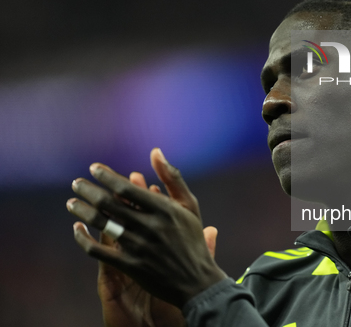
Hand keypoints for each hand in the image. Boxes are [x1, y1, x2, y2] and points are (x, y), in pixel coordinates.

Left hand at [67, 148, 225, 314]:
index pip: (127, 188)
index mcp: (164, 209)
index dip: (107, 176)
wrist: (197, 281)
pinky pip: (98, 251)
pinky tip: (76, 228)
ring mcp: (139, 247)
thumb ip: (172, 178)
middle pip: (110, 204)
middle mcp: (150, 227)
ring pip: (101, 225)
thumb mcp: (189, 205)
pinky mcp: (130, 266)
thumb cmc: (192, 239)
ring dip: (82, 211)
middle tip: (76, 183)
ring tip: (72, 203)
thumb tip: (155, 151)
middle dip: (88, 191)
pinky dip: (83, 239)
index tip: (93, 168)